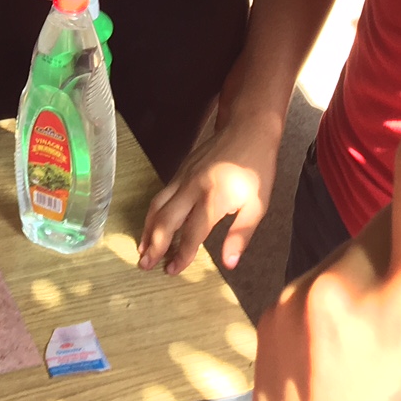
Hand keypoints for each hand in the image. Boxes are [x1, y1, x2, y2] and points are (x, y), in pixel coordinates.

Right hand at [139, 102, 283, 272]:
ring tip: (143, 248)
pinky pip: (161, 194)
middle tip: (145, 265)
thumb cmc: (256, 168)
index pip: (191, 234)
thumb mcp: (258, 205)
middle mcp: (193, 187)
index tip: (172, 271)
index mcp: (214, 198)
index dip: (181, 255)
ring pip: (157, 205)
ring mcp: (183, 177)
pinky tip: (153, 224)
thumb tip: (229, 263)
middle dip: (154, 244)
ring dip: (148, 229)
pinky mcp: (180, 170)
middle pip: (166, 220)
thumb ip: (240, 235)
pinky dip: (154, 213)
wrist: (247, 129)